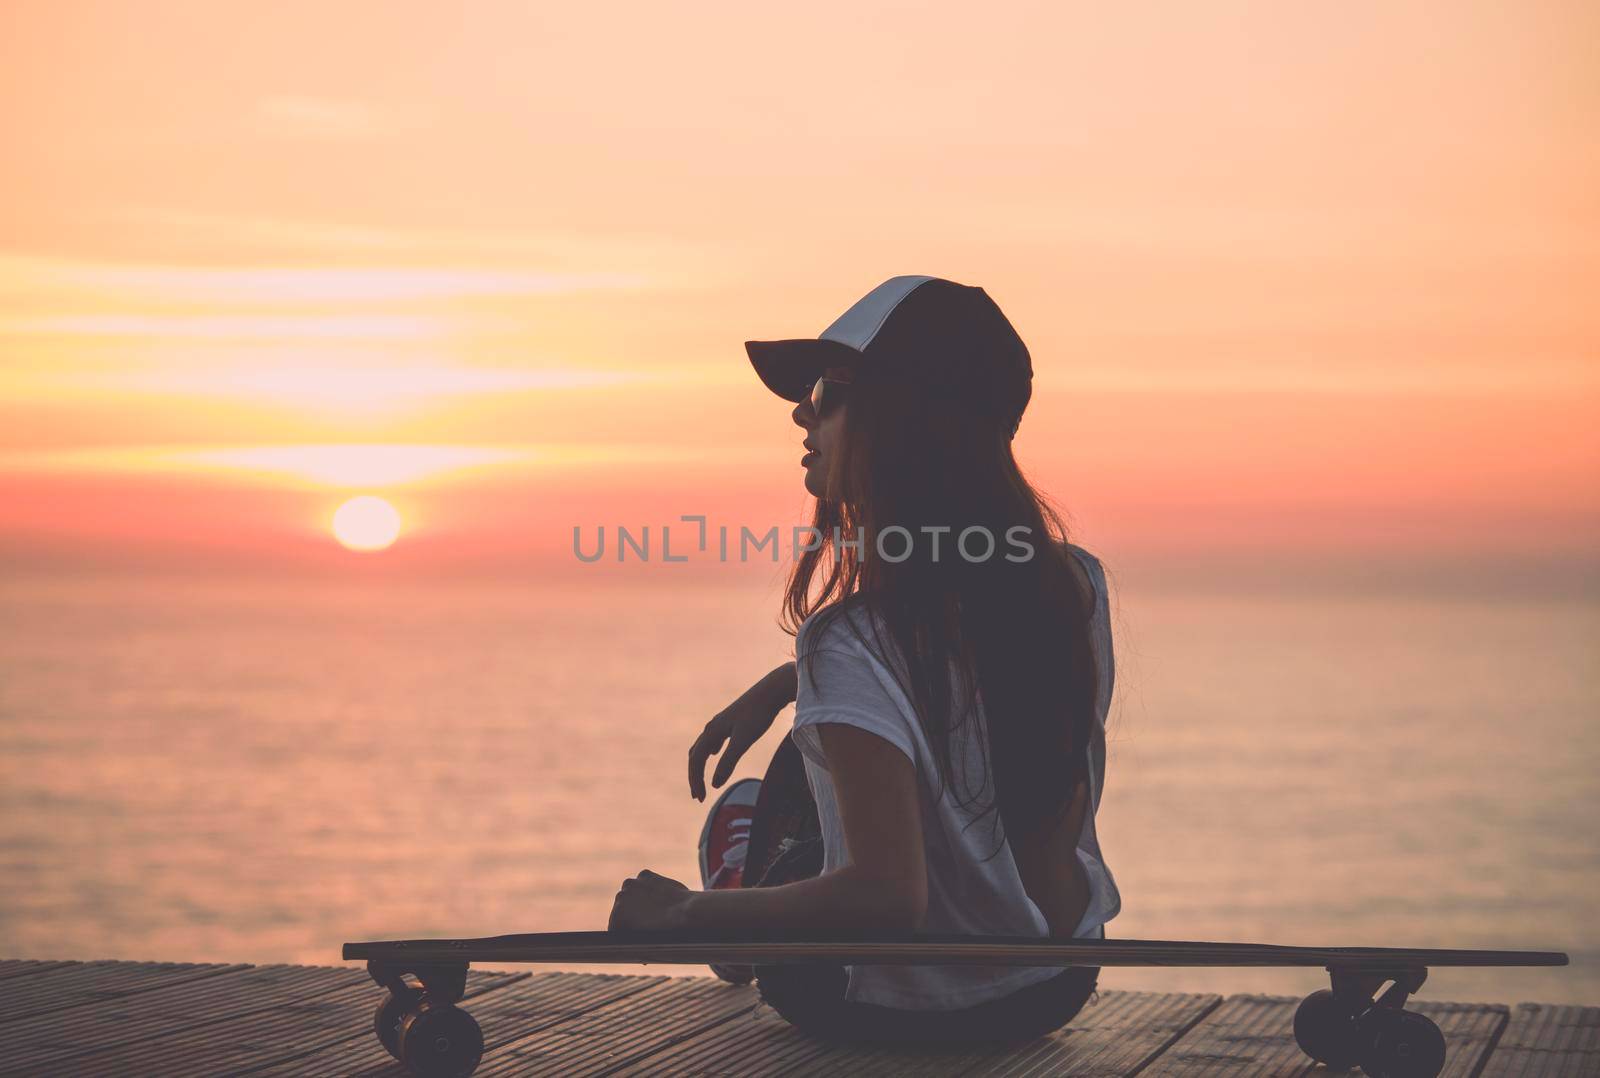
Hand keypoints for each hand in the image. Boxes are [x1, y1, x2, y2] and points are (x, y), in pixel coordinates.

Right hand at [608, 869, 694, 931]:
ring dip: (640, 896)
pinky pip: (644, 881)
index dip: (627, 928)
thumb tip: (632, 931)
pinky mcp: (644, 874)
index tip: (638, 930)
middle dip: (633, 911)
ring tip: (657, 906)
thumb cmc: (667, 932)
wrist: (686, 913)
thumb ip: (633, 931)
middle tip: (650, 918)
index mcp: (616, 919)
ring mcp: (630, 884)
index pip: (616, 925)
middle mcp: (619, 899)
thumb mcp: (645, 938)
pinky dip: (651, 886)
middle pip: (622, 906)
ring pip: (632, 892)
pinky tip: (662, 895)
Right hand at [688, 663, 794, 800]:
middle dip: (694, 776)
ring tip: (702, 780)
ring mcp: (721, 723)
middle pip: (695, 754)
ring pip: (702, 746)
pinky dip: (710, 750)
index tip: (701, 799)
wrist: (772, 690)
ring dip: (700, 764)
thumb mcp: (743, 741)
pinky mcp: (731, 720)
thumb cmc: (758, 715)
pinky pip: (714, 738)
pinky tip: (716, 752)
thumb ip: (728, 762)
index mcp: (712, 732)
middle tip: (697, 795)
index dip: (695, 780)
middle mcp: (712, 727)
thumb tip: (715, 784)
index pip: (695, 760)